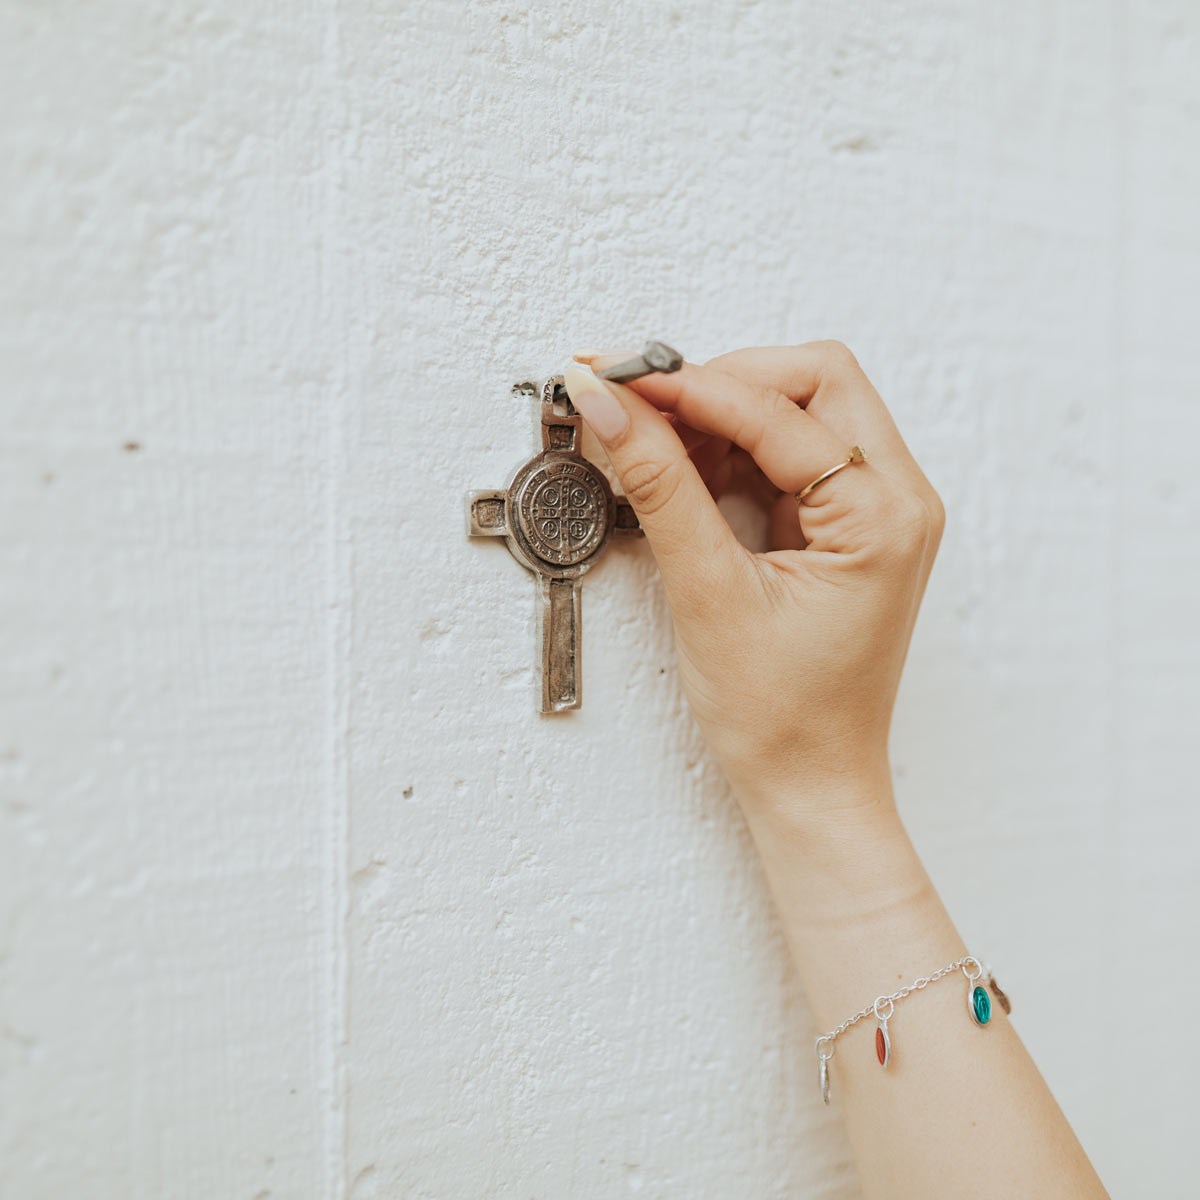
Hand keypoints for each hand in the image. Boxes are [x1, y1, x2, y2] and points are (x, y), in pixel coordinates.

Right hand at [563, 343, 943, 824]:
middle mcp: (897, 501)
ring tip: (648, 441)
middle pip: (812, 380)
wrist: (810, 782)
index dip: (690, 387)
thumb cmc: (781, 717)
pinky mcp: (848, 525)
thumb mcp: (708, 594)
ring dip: (721, 412)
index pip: (780, 410)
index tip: (617, 381)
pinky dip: (733, 448)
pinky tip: (681, 468)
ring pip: (801, 408)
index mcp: (884, 518)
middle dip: (718, 380)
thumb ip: (660, 486)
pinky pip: (791, 453)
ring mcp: (877, 511)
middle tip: (637, 402)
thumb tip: (614, 410)